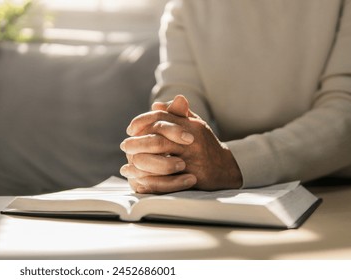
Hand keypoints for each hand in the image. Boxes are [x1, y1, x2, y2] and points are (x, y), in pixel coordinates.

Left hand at [120, 95, 242, 192]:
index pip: (162, 118)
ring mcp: (193, 160)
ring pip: (162, 158)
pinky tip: (138, 178)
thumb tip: (156, 105)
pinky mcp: (192, 177)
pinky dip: (151, 178)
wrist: (225, 169)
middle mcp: (192, 141)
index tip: (130, 128)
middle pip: (159, 139)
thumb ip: (176, 114)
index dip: (143, 121)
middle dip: (138, 142)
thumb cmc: (204, 144)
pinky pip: (168, 178)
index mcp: (191, 126)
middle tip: (125, 145)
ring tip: (129, 161)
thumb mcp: (195, 125)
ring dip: (142, 160)